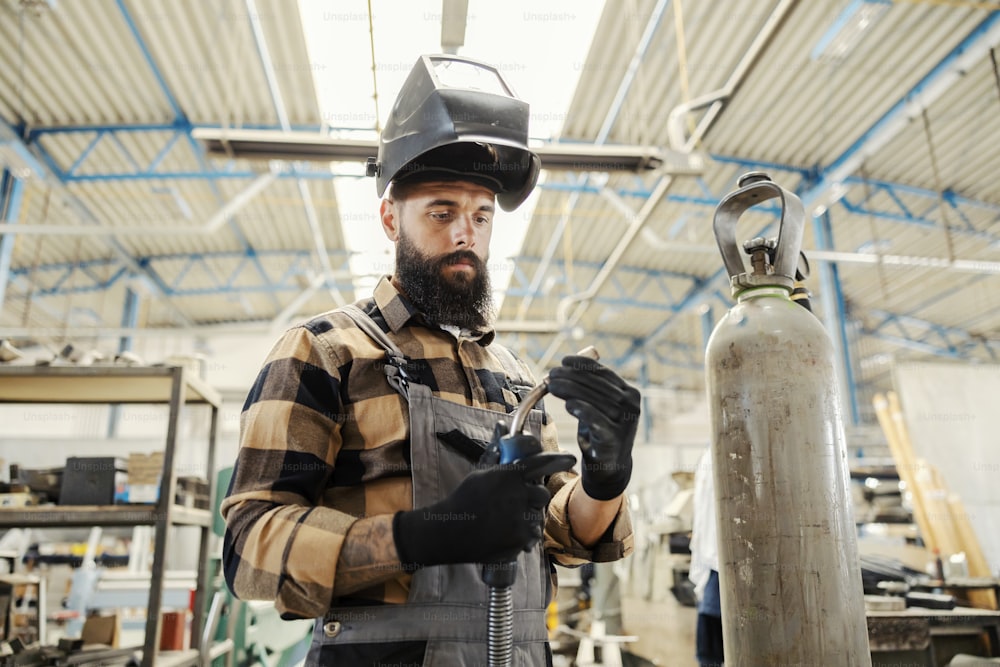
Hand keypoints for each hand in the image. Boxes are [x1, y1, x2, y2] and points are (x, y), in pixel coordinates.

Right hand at [392, 445, 571, 567]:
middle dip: (534, 497)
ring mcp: (519, 518)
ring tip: (507, 519)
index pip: (541, 463)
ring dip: (528, 517)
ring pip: (538, 516)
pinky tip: (506, 533)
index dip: (559, 459)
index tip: (571, 458)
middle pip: (542, 494)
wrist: (449, 532)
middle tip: (518, 501)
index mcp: (507, 475)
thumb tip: (501, 425)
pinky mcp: (518, 539)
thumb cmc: (464, 499)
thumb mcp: (479, 472)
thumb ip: (496, 450)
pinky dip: (523, 536)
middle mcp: (516, 495)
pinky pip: (532, 535)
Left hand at [547, 355, 640, 499]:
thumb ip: (590, 387)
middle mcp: (631, 406)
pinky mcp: (614, 438)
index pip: (604, 373)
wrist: (610, 466)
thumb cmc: (601, 431)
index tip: (564, 361)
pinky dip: (582, 410)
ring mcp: (624, 422)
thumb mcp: (599, 405)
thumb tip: (568, 364)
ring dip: (570, 390)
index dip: (583, 365)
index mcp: (629, 393)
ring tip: (552, 385)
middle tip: (551, 374)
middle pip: (597, 384)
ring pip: (594, 400)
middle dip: (571, 376)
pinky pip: (596, 420)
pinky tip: (568, 404)